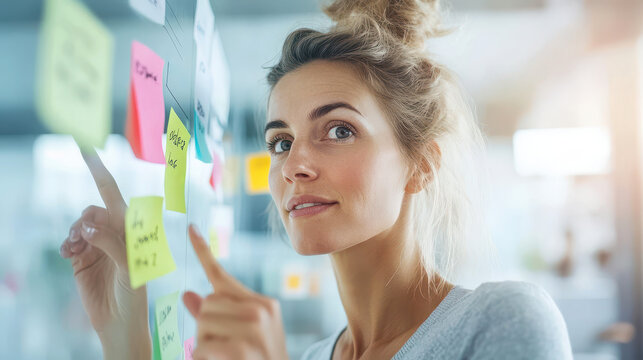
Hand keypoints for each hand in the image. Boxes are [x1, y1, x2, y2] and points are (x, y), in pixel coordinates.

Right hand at [59, 147, 150, 357]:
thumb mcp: (130, 267)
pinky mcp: (82, 258)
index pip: (114, 195)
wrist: (119, 323)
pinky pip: (69, 241)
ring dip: (74, 233)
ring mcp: (97, 244)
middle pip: (94, 210)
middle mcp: (115, 233)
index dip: (99, 172)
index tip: (86, 148)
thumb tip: (86, 225)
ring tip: (76, 250)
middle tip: (84, 240)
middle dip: (86, 220)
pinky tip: (68, 254)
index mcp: (132, 229)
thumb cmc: (134, 295)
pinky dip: (66, 244)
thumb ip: (111, 241)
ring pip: (79, 224)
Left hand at [183, 225, 288, 359]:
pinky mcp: (244, 350)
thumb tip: (188, 295)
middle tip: (225, 347)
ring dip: (205, 345)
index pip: (223, 277)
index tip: (190, 230)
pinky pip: (202, 348)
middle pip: (207, 303)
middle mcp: (262, 311)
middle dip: (206, 327)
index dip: (203, 252)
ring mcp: (255, 330)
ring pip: (203, 323)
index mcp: (262, 305)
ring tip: (226, 357)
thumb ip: (215, 316)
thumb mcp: (241, 337)